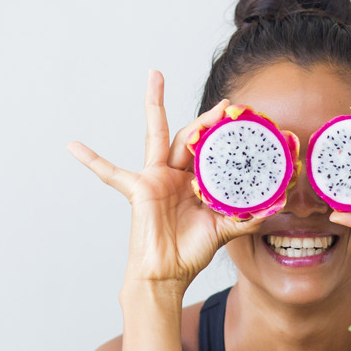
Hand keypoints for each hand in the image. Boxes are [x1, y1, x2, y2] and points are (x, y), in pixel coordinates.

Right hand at [68, 71, 264, 290]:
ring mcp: (156, 179)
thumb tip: (277, 204)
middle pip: (190, 137)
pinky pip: (110, 173)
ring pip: (157, 135)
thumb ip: (248, 216)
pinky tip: (73, 146)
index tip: (244, 122)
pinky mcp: (138, 190)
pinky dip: (91, 161)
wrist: (167, 274)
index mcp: (196, 183)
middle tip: (225, 102)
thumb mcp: (225, 230)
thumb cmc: (191, 251)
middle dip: (206, 118)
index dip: (226, 138)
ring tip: (155, 77)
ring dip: (155, 106)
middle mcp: (177, 176)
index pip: (212, 153)